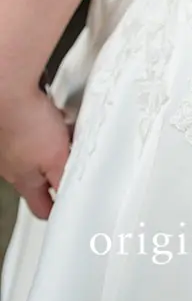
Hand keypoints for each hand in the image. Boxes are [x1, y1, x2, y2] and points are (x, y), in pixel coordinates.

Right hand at [0, 85, 72, 219]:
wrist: (7, 90)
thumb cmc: (26, 123)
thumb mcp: (58, 158)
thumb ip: (64, 179)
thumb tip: (72, 198)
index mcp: (24, 180)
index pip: (40, 207)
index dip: (55, 210)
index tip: (64, 210)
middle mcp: (12, 165)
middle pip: (39, 177)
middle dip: (58, 172)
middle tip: (73, 163)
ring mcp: (10, 144)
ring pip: (36, 151)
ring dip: (53, 145)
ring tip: (67, 132)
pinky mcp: (11, 122)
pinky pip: (32, 129)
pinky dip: (44, 124)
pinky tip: (53, 113)